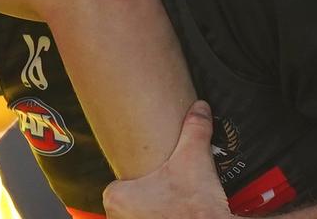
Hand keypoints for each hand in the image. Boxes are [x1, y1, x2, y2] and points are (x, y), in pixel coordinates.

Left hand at [103, 101, 231, 218]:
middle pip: (127, 203)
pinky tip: (172, 216)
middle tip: (164, 194)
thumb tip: (200, 110)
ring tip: (168, 208)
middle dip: (144, 199)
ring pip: (136, 217)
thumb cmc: (195, 208)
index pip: (119, 186)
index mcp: (117, 198)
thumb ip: (194, 130)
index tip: (154, 182)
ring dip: (149, 213)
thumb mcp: (194, 159)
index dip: (138, 183)